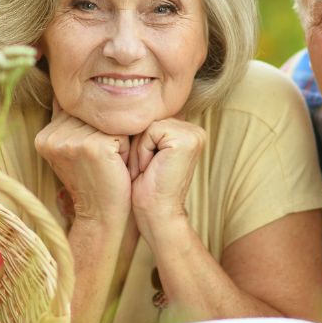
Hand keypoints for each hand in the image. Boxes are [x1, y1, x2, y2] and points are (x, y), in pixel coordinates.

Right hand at [34, 101, 131, 224]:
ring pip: (107, 122)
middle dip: (103, 134)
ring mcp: (71, 140)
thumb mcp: (71, 151)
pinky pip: (121, 132)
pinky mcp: (94, 146)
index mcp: (43, 137)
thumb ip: (67, 123)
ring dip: (115, 140)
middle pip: (91, 115)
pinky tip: (116, 166)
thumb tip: (65, 92)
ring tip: (108, 163)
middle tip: (100, 163)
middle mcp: (53, 136)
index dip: (89, 132)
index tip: (89, 158)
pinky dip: (126, 148)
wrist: (102, 215)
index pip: (75, 112)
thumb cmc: (93, 182)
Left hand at [129, 118, 205, 232]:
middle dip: (138, 145)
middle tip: (146, 169)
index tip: (146, 166)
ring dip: (139, 149)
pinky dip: (142, 151)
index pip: (150, 119)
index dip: (139, 142)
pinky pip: (149, 131)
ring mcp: (193, 133)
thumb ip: (148, 130)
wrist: (157, 215)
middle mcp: (194, 129)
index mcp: (187, 131)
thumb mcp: (147, 152)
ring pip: (147, 125)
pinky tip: (150, 168)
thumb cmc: (147, 188)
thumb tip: (127, 107)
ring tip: (147, 169)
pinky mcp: (186, 139)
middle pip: (148, 119)